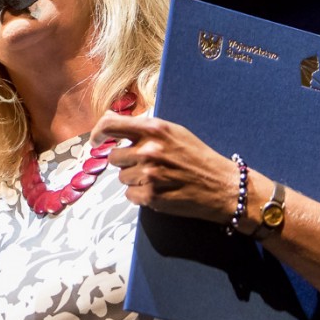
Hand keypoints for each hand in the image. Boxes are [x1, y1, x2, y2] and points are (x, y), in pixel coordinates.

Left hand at [91, 112, 236, 220]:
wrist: (222, 186)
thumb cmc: (197, 156)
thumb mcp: (174, 132)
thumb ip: (144, 127)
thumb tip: (110, 123)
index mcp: (154, 129)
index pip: (110, 125)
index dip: (98, 133)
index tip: (96, 141)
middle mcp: (149, 150)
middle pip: (114, 157)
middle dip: (126, 161)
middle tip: (146, 164)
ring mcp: (149, 174)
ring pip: (122, 177)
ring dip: (134, 179)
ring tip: (158, 178)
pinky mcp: (151, 197)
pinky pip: (129, 195)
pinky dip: (140, 195)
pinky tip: (159, 190)